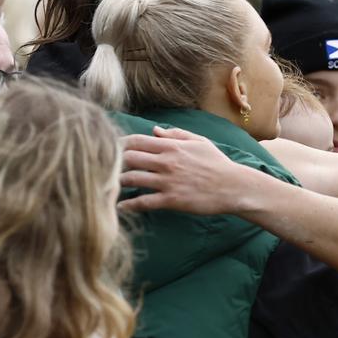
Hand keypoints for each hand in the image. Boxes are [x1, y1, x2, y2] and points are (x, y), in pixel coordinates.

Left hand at [119, 126, 250, 214]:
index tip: (109, 148)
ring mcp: (168, 181)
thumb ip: (176, 135)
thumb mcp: (200, 142)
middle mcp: (166, 162)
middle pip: (128, 158)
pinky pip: (144, 202)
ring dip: (116, 183)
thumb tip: (155, 130)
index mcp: (172, 146)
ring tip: (107, 187)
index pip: (136, 141)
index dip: (119, 144)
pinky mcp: (172, 200)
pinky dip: (129, 205)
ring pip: (132, 179)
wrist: (234, 187)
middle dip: (112, 162)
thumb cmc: (218, 164)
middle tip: (103, 168)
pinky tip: (120, 207)